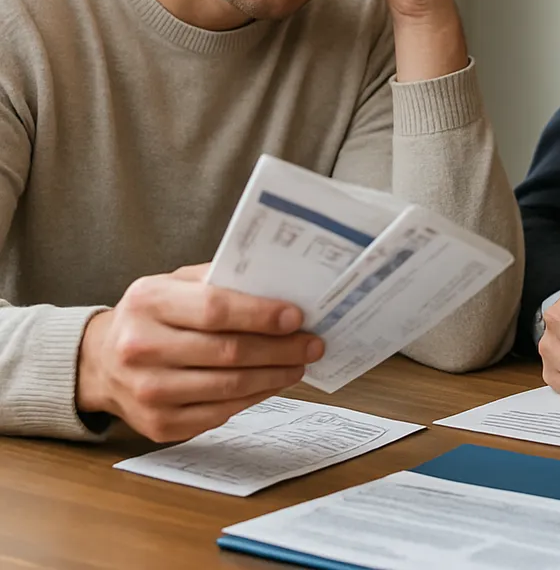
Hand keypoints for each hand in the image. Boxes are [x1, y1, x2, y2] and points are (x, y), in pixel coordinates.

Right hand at [75, 264, 324, 442]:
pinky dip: (253, 398)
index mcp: (148, 302)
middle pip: (227, 353)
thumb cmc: (152, 315)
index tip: (296, 316)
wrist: (100, 361)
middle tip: (312, 343)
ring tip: (300, 363)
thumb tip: (279, 287)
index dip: (260, 314)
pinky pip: (220, 414)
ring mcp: (147, 392)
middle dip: (280, 349)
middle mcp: (140, 348)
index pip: (214, 309)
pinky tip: (271, 383)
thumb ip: (218, 281)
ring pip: (229, 388)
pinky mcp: (158, 426)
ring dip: (274, 376)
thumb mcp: (174, 283)